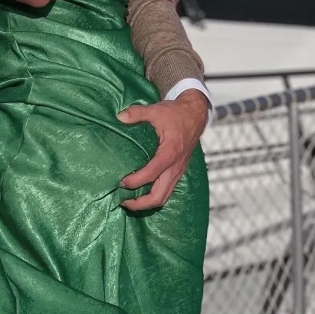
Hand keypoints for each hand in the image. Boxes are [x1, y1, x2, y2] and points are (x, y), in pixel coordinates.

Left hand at [117, 89, 209, 209]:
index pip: (150, 175)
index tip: (120, 182)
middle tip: (123, 201)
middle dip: (140, 203)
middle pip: (158, 196)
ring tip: (130, 201)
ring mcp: (178, 171)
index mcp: (169, 154)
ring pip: (164, 197)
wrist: (195, 114)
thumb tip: (119, 117)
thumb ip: (137, 113)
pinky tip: (142, 192)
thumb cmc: (175, 113)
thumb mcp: (156, 110)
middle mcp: (174, 167)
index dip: (134, 182)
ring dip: (147, 203)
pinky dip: (155, 196)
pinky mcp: (178, 171)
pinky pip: (167, 190)